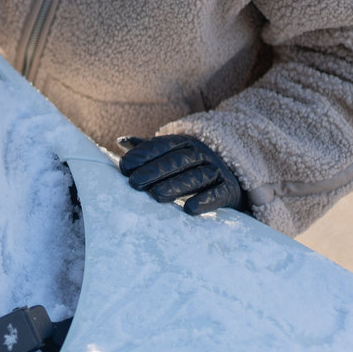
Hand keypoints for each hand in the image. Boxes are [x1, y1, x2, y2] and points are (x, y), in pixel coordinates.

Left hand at [117, 134, 246, 215]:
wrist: (231, 179)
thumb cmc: (192, 168)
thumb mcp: (172, 155)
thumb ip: (148, 148)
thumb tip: (121, 141)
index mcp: (185, 143)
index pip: (163, 146)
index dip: (143, 155)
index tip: (124, 167)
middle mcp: (202, 153)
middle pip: (177, 161)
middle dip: (155, 171)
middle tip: (134, 183)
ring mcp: (217, 170)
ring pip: (196, 177)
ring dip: (176, 186)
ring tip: (156, 196)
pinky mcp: (229, 189)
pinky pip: (218, 194)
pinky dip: (205, 201)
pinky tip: (189, 210)